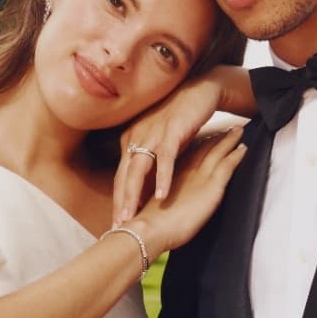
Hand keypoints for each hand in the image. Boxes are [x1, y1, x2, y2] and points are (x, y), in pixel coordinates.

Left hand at [113, 74, 224, 224]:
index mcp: (132, 139)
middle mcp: (137, 136)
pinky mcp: (173, 131)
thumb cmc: (180, 117)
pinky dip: (163, 177)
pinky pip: (166, 159)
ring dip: (134, 193)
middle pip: (124, 175)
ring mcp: (153, 133)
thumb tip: (146, 185)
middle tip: (117, 227)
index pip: (121, 175)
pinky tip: (163, 195)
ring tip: (131, 216)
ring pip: (139, 169)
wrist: (200, 90)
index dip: (118, 199)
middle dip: (120, 202)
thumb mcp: (160, 140)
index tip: (117, 222)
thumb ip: (151, 160)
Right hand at [127, 127, 246, 257]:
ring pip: (217, 152)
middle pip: (203, 149)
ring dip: (228, 140)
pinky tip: (243, 148)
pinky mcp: (211, 186)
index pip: (188, 156)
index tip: (205, 137)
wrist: (148, 229)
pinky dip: (236, 155)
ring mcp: (199, 176)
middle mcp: (186, 171)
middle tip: (225, 128)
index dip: (198, 145)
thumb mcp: (154, 205)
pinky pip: (227, 165)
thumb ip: (164, 198)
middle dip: (214, 138)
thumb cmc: (147, 224)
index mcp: (172, 175)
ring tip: (238, 131)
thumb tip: (165, 203)